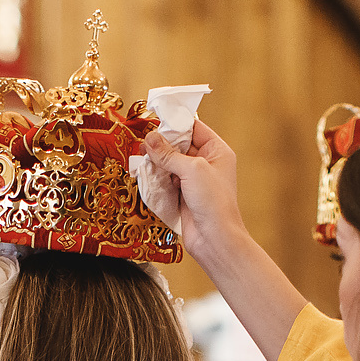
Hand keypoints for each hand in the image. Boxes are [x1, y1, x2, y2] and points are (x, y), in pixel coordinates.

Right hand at [145, 123, 251, 262]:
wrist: (214, 239)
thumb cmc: (214, 202)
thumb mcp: (192, 170)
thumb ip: (169, 153)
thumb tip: (151, 138)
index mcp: (217, 151)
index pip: (195, 128)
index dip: (176, 124)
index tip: (156, 121)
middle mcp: (207, 163)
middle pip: (180, 145)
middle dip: (162, 144)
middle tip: (144, 142)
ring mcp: (194, 180)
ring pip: (171, 163)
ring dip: (157, 161)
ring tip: (142, 158)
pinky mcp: (183, 195)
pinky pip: (167, 180)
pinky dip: (156, 177)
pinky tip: (145, 173)